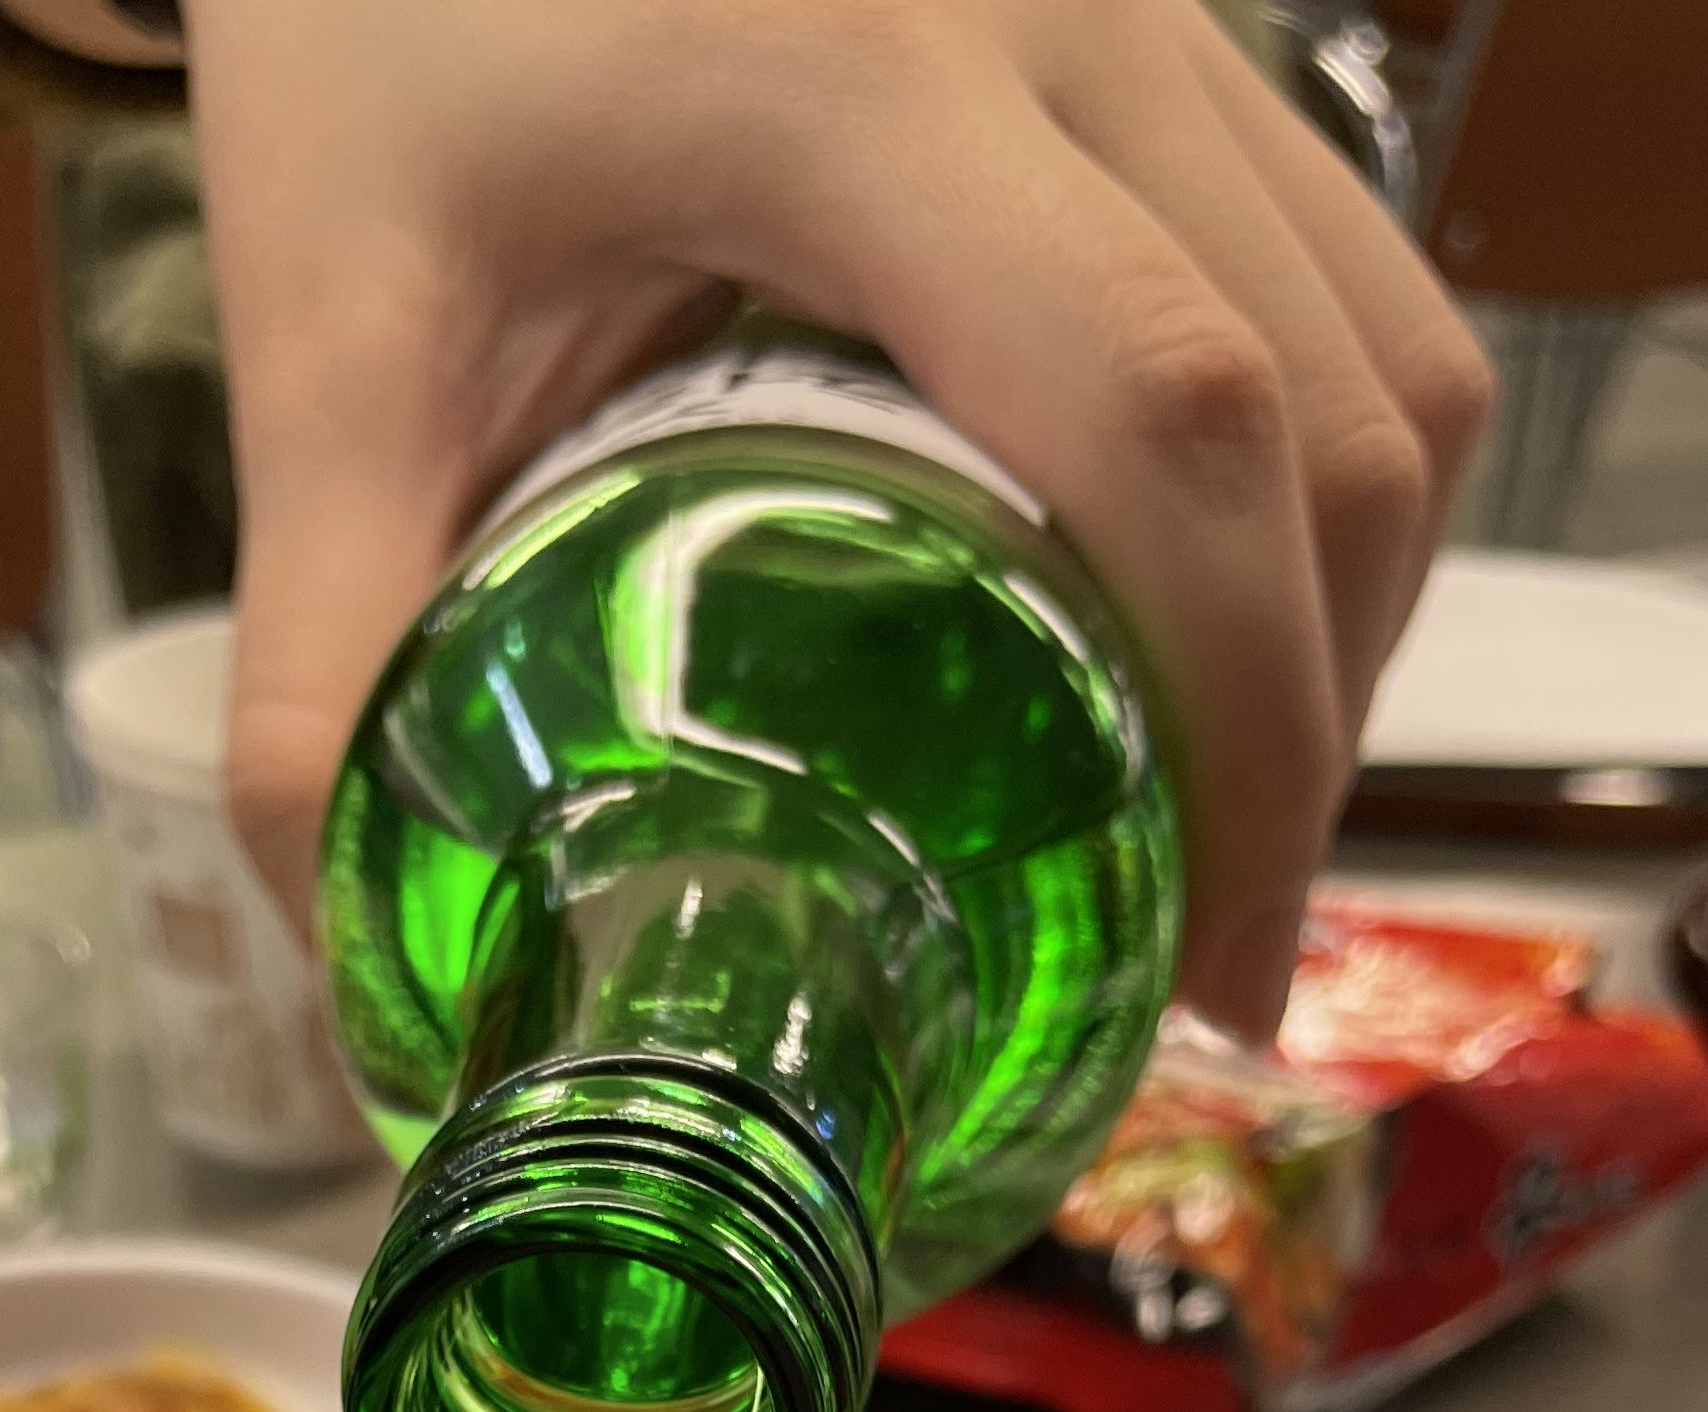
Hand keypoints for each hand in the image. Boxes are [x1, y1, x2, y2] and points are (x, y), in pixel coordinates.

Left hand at [184, 0, 1494, 1036]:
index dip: (1242, 719)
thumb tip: (376, 1016)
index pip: (1166, 419)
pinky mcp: (1166, 15)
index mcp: (859, 84)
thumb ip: (329, 680)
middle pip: (1334, 412)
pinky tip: (1208, 630)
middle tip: (1206, 949)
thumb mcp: (322, 353)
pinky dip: (1324, 485)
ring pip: (1386, 342)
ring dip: (1349, 612)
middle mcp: (1065, 11)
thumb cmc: (368, 29)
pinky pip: (1340, 273)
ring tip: (1221, 814)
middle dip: (1313, 719)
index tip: (1206, 958)